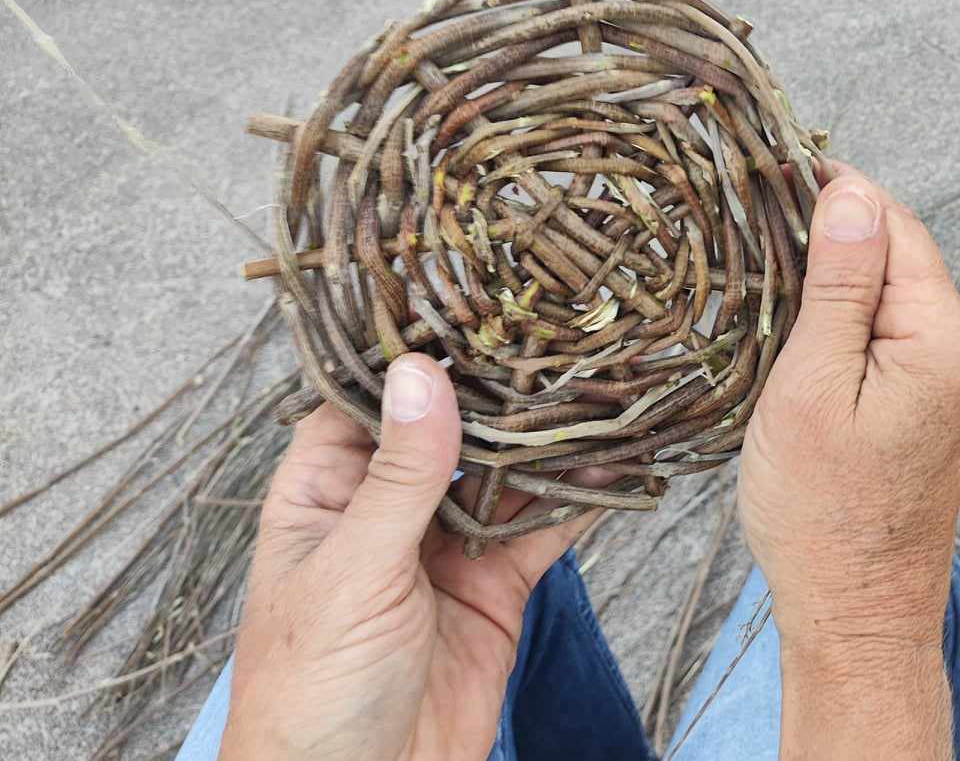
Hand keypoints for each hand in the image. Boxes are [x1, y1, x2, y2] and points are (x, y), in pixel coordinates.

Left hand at [222, 355, 602, 760]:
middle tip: (557, 333)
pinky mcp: (495, 588)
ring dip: (548, 441)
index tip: (469, 299)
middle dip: (498, 391)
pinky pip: (543, 531)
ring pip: (504, 475)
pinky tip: (618, 464)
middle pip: (448, 430)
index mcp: (323, 494)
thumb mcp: (353, 571)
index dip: (412, 353)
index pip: (367, 400)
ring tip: (600, 386)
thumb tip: (422, 373)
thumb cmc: (312, 689)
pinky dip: (581, 501)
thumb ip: (399, 476)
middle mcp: (385, 510)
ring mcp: (445, 548)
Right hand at [738, 162, 959, 757]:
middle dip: (827, 236)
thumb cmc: (823, 514)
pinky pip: (890, 329)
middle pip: (895, 251)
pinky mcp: (936, 398)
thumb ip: (838, 285)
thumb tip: (851, 191)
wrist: (857, 612)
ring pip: (889, 289)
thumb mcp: (812, 387)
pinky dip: (845, 320)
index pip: (891, 222)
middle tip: (748, 230)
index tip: (762, 172)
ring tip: (762, 283)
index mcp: (946, 335)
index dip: (828, 193)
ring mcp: (956, 374)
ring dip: (832, 280)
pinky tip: (797, 331)